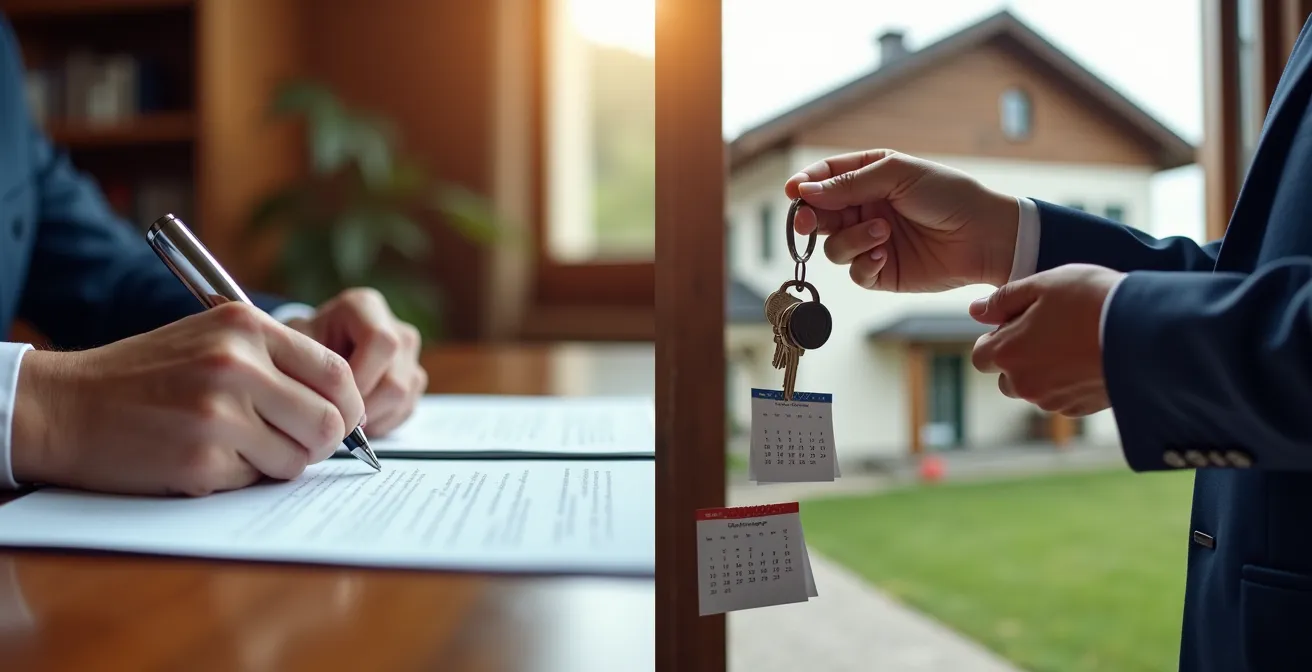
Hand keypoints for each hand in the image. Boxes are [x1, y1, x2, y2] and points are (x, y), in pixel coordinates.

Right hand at [11, 302, 364, 495]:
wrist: (66, 405)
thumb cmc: (147, 375)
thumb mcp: (213, 339)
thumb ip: (277, 361)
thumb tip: (347, 405)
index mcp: (247, 327)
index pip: (338, 374)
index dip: (349, 406)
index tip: (341, 421)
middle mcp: (238, 365)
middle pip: (329, 423)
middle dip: (320, 442)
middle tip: (296, 444)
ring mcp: (219, 414)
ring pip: (297, 458)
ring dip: (277, 462)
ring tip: (237, 445)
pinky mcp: (200, 460)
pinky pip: (253, 479)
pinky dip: (237, 476)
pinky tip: (202, 456)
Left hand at [285, 288, 424, 436]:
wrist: (315, 349)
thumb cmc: (302, 345)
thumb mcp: (294, 345)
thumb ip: (309, 366)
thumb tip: (333, 407)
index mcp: (366, 307)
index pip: (381, 342)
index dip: (360, 376)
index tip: (332, 395)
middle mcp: (397, 329)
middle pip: (394, 381)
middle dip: (362, 407)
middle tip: (332, 416)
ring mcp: (411, 356)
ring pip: (402, 399)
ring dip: (369, 418)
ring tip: (340, 417)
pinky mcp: (415, 380)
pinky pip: (404, 411)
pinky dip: (378, 422)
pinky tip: (355, 416)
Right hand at [784, 149, 1019, 291]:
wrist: (985, 236)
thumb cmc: (948, 195)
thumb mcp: (898, 175)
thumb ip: (850, 183)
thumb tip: (805, 192)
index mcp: (869, 177)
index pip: (825, 178)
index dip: (805, 185)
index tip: (793, 192)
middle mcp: (865, 209)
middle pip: (820, 215)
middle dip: (811, 219)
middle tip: (809, 223)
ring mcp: (871, 241)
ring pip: (833, 247)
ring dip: (851, 241)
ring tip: (882, 234)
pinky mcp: (882, 271)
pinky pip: (855, 273)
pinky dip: (865, 264)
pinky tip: (886, 255)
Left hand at [968, 264, 1124, 415]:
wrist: (1148, 330)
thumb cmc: (1092, 300)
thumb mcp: (1043, 284)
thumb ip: (1003, 300)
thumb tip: (976, 311)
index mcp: (1008, 354)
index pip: (981, 355)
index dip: (998, 337)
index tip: (1022, 321)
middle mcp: (1025, 384)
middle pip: (1006, 377)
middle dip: (1019, 358)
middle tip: (1051, 331)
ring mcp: (1053, 401)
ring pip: (1035, 389)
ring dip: (1045, 372)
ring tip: (1075, 342)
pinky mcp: (1082, 409)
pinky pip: (1064, 398)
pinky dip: (1070, 383)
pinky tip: (1091, 358)